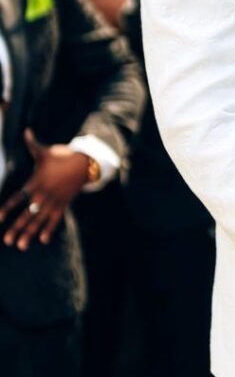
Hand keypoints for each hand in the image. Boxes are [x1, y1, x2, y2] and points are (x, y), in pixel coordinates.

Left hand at [0, 129, 88, 249]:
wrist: (85, 163)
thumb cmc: (62, 157)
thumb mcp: (45, 152)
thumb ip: (32, 144)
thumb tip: (26, 130)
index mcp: (35, 183)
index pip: (18, 198)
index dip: (7, 209)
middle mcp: (43, 195)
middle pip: (27, 214)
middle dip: (17, 228)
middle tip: (7, 241)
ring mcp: (54, 201)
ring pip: (39, 221)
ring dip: (29, 233)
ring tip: (21, 246)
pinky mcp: (63, 204)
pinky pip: (55, 219)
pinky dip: (49, 229)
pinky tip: (43, 240)